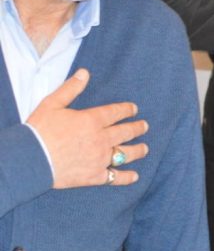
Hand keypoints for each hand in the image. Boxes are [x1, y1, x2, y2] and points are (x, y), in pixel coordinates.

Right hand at [26, 69, 147, 187]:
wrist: (30, 160)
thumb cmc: (39, 131)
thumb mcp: (52, 104)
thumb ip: (71, 89)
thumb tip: (84, 73)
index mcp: (92, 120)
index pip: (116, 112)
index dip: (127, 110)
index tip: (134, 109)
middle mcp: (101, 139)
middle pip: (126, 132)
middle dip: (137, 128)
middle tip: (145, 126)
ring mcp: (100, 159)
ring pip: (126, 153)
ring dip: (138, 150)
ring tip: (145, 148)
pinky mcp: (95, 176)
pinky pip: (116, 177)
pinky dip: (127, 177)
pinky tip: (135, 176)